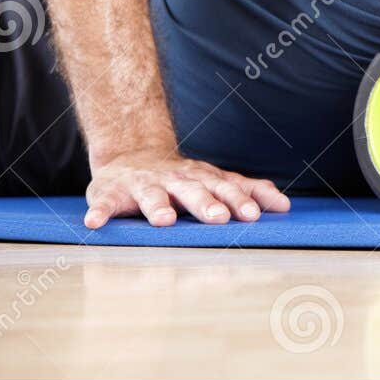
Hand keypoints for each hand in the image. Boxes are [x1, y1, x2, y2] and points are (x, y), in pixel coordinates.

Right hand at [84, 147, 291, 228]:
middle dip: (207, 204)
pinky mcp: (111, 193)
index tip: (255, 215)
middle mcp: (175, 180)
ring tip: (164, 221)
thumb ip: (247, 191)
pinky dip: (100, 211)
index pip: (225, 188)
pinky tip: (94, 223)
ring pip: (152, 196)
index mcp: (202, 178)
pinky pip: (104, 203)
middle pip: (194, 191)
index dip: (240, 200)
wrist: (132, 156)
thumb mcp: (214, 180)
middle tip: (220, 219)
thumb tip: (284, 205)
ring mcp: (143, 185)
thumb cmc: (181, 177)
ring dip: (158, 207)